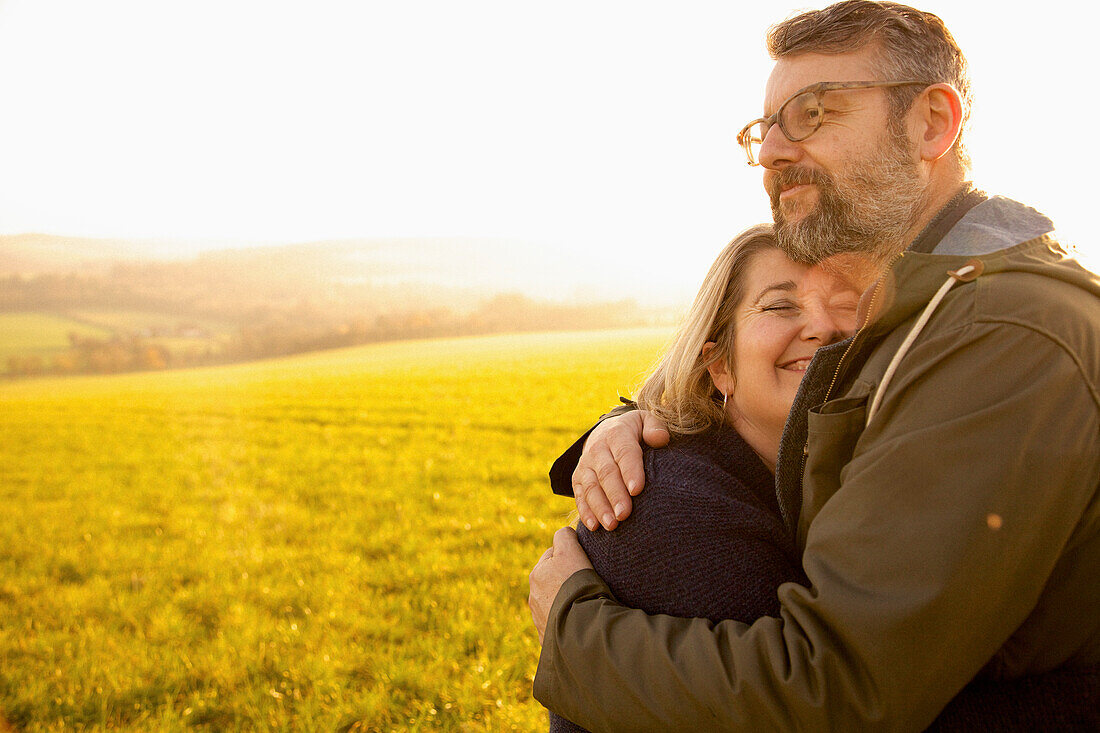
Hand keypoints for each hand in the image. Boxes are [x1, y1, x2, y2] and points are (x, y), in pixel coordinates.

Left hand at [528, 527, 593, 643]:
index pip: (553, 556)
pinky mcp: (548, 639)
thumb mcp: (571, 551)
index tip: (584, 564)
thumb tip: (564, 534)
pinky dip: (569, 622)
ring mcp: (540, 620)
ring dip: (567, 602)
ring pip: (556, 603)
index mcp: (536, 575)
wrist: (581, 626)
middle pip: (553, 581)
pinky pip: (561, 625)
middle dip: (566, 581)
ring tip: (586, 604)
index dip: (571, 557)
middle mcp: (533, 598)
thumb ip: (564, 536)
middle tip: (586, 585)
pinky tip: (582, 621)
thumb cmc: (577, 585)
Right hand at [572, 410, 668, 530]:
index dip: (630, 471)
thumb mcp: (645, 421)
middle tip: (624, 514)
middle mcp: (597, 449)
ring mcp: (585, 465)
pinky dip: (585, 512)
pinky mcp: (577, 479)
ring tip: (612, 525)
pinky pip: (579, 496)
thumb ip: (655, 427)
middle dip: (615, 495)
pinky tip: (594, 527)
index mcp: (617, 434)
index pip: (624, 453)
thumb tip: (661, 439)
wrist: (605, 432)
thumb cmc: (634, 432)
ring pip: (590, 487)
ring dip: (600, 507)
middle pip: (606, 473)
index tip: (637, 490)